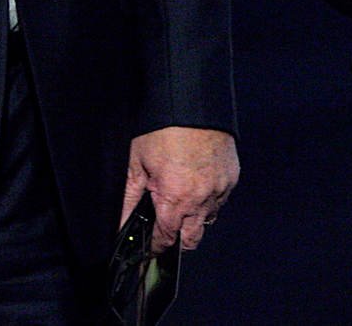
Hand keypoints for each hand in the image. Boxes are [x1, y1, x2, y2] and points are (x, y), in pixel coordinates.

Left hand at [120, 127, 238, 253]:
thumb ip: (129, 197)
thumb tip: (120, 221)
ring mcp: (219, 191)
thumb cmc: (163, 129)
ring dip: (194, 219)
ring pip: (208, 220)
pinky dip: (209, 200)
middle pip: (191, 239)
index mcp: (175, 199)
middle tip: (165, 228)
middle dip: (178, 239)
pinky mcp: (231, 179)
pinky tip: (196, 184)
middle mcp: (201, 200)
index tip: (151, 247)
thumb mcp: (137, 162)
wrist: (193, 104)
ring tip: (181, 202)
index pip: (166, 238)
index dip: (156, 246)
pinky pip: (220, 201)